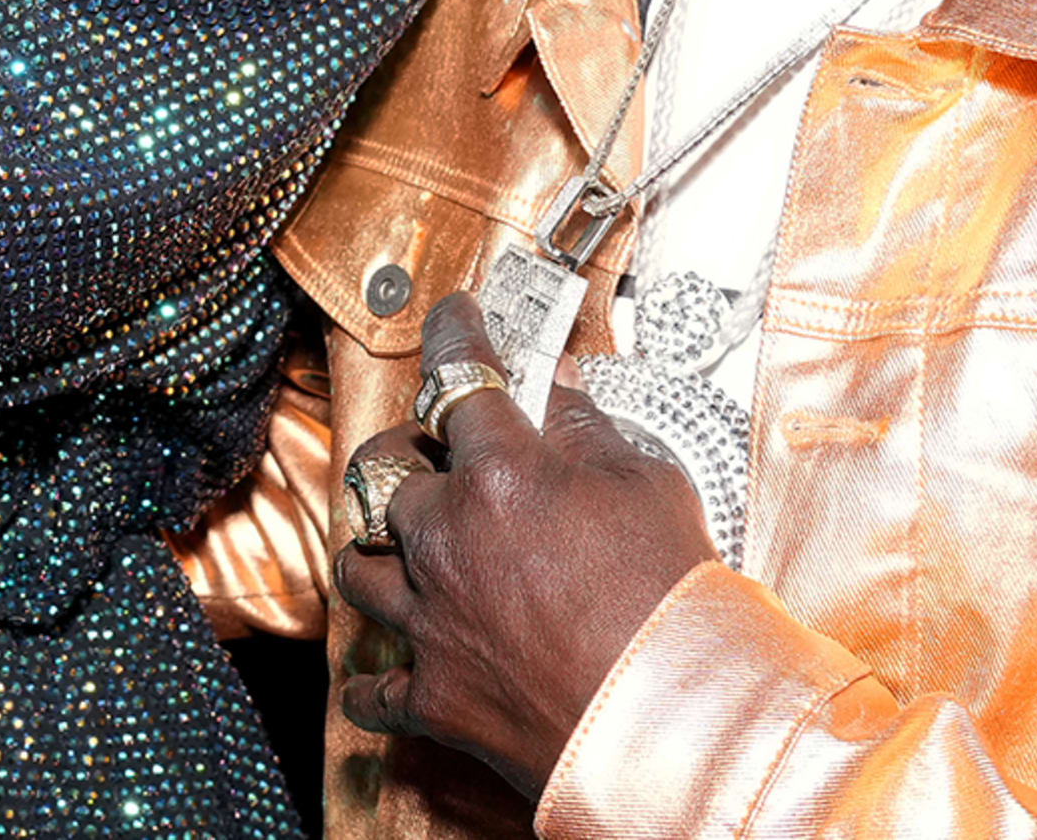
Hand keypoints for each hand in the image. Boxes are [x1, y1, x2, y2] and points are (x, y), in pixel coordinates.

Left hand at [333, 295, 720, 802]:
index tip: (453, 316)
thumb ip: (589, 430)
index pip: (460, 374)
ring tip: (396, 548)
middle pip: (388, 474)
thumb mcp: (650, 485)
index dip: (455, 334)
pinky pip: (372, 690)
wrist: (677, 719)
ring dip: (375, 550)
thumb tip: (559, 386)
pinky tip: (382, 676)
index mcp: (500, 472)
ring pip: (359, 566)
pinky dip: (374, 684)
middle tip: (433, 455)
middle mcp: (446, 538)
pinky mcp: (434, 695)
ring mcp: (431, 619)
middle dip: (409, 456)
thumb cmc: (675, 601)